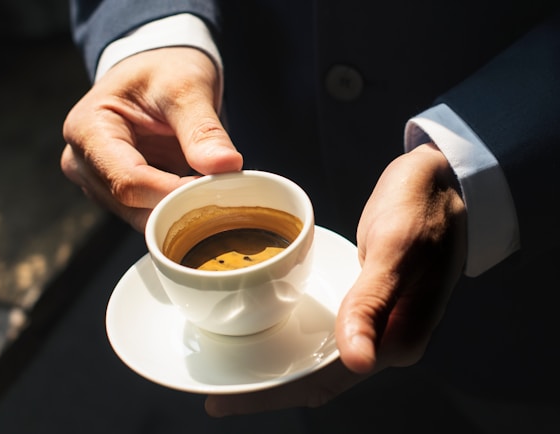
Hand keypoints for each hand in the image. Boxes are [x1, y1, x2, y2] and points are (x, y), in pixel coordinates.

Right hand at [62, 47, 242, 230]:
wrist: (156, 68)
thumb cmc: (164, 68)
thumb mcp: (186, 87)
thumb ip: (203, 129)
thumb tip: (227, 166)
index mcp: (87, 130)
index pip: (128, 181)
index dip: (173, 193)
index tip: (215, 188)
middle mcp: (82, 162)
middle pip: (132, 205)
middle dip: (178, 205)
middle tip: (222, 193)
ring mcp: (98, 181)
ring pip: (140, 217)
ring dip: (178, 211)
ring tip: (212, 189)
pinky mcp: (117, 193)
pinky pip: (148, 214)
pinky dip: (175, 210)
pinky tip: (199, 194)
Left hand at [205, 143, 466, 415]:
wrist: (440, 182)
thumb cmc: (421, 209)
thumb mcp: (395, 250)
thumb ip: (373, 304)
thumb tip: (359, 362)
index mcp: (396, 339)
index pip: (326, 381)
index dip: (275, 394)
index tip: (228, 401)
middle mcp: (385, 339)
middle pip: (317, 378)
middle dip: (268, 390)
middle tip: (220, 395)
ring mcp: (375, 323)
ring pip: (318, 358)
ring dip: (279, 369)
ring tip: (233, 372)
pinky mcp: (364, 303)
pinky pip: (324, 333)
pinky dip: (294, 342)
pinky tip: (267, 337)